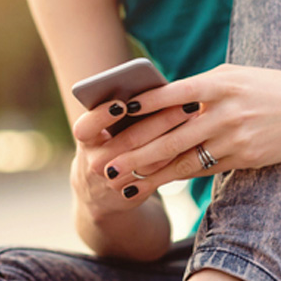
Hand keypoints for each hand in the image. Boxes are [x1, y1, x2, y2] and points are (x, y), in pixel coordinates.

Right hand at [71, 96, 205, 214]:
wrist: (98, 190)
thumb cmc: (105, 144)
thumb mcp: (101, 131)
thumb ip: (118, 112)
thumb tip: (153, 87)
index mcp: (86, 140)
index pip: (87, 126)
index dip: (103, 115)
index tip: (122, 104)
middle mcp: (95, 161)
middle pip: (129, 140)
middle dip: (160, 120)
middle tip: (185, 104)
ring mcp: (113, 180)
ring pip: (148, 159)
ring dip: (175, 137)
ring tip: (195, 119)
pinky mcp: (132, 193)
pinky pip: (158, 174)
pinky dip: (176, 156)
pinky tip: (194, 140)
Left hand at [99, 64, 280, 196]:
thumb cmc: (268, 87)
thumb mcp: (234, 76)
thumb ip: (199, 86)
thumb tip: (159, 98)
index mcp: (218, 83)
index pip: (170, 95)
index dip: (139, 106)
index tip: (112, 114)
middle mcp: (224, 111)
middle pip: (169, 135)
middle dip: (134, 151)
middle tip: (105, 163)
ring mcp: (234, 137)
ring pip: (183, 158)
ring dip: (150, 171)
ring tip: (123, 179)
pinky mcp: (243, 158)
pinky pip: (203, 169)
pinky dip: (177, 175)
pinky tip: (156, 181)